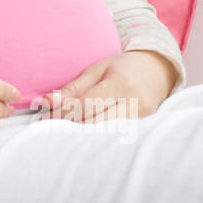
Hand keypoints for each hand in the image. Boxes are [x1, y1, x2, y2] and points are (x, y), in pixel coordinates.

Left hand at [35, 51, 177, 123]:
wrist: (158, 70)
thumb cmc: (123, 67)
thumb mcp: (98, 69)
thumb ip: (74, 87)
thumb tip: (47, 101)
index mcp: (121, 84)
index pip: (86, 105)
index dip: (63, 113)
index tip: (45, 116)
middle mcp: (135, 103)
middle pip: (95, 123)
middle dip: (69, 126)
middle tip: (47, 127)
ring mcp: (142, 118)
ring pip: (104, 133)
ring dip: (80, 134)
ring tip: (61, 131)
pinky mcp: (145, 127)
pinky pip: (115, 135)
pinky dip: (96, 136)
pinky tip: (82, 136)